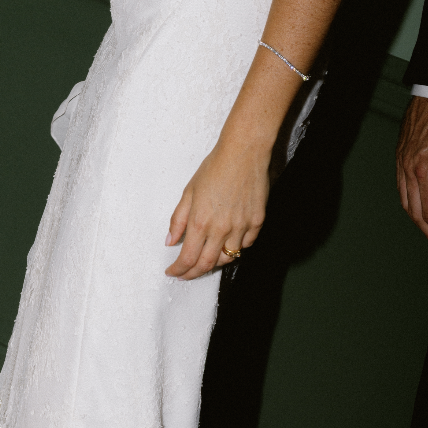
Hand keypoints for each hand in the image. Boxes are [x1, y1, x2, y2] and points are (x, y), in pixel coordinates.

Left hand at [165, 138, 269, 278]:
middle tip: (185, 274)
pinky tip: (228, 242)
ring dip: (214, 261)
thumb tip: (170, 240)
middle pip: (206, 264)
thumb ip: (178, 219)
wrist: (244, 153)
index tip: (173, 272)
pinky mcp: (257, 222)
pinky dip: (236, 247)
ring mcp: (241, 227)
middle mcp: (221, 229)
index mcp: (200, 222)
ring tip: (206, 257)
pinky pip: (246, 244)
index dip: (179, 270)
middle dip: (193, 274)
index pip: (187, 258)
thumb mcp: (188, 192)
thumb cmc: (215, 168)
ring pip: (228, 258)